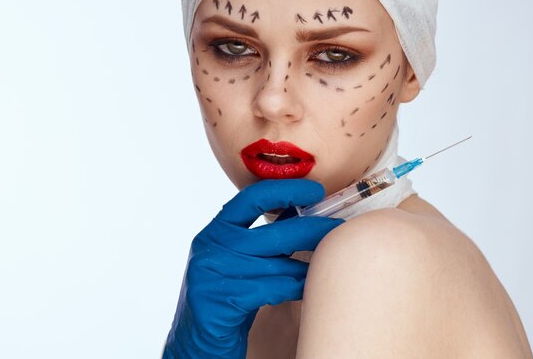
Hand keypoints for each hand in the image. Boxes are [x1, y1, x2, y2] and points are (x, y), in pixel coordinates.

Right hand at [162, 179, 344, 358]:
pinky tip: (307, 289)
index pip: (251, 197)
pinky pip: (272, 289)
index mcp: (215, 231)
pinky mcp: (218, 301)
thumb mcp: (239, 261)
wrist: (194, 343)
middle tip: (338, 228)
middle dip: (312, 229)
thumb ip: (263, 237)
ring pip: (278, 264)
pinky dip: (296, 287)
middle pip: (274, 232)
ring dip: (309, 266)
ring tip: (330, 265)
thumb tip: (301, 209)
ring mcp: (211, 274)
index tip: (316, 190)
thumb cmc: (225, 299)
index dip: (286, 190)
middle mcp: (210, 247)